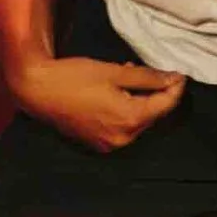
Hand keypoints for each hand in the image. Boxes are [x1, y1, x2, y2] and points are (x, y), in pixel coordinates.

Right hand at [15, 55, 186, 152]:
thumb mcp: (113, 72)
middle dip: (154, 94)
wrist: (36, 90)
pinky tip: (113, 97)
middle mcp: (124, 138)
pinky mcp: (97, 144)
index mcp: (131, 119)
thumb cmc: (74, 77)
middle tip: (144, 72)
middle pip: (151, 115)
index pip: (165, 105)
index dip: (175, 87)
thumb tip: (175, 79)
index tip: (179, 74)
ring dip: (137, 103)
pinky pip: (121, 128)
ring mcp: (109, 144)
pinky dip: (123, 113)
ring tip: (125, 81)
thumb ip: (148, 77)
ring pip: (136, 122)